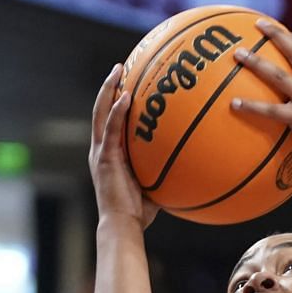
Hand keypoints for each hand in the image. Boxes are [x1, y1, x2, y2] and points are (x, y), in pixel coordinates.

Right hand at [89, 64, 157, 229]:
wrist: (123, 225)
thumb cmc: (139, 212)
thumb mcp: (154, 185)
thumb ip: (165, 169)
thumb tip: (191, 162)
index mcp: (109, 153)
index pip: (110, 120)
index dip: (114, 100)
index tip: (126, 83)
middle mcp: (100, 149)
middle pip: (101, 109)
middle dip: (109, 86)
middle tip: (119, 67)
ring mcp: (100, 152)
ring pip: (101, 112)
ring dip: (109, 89)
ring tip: (119, 70)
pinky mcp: (105, 158)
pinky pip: (111, 129)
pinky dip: (117, 111)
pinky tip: (125, 96)